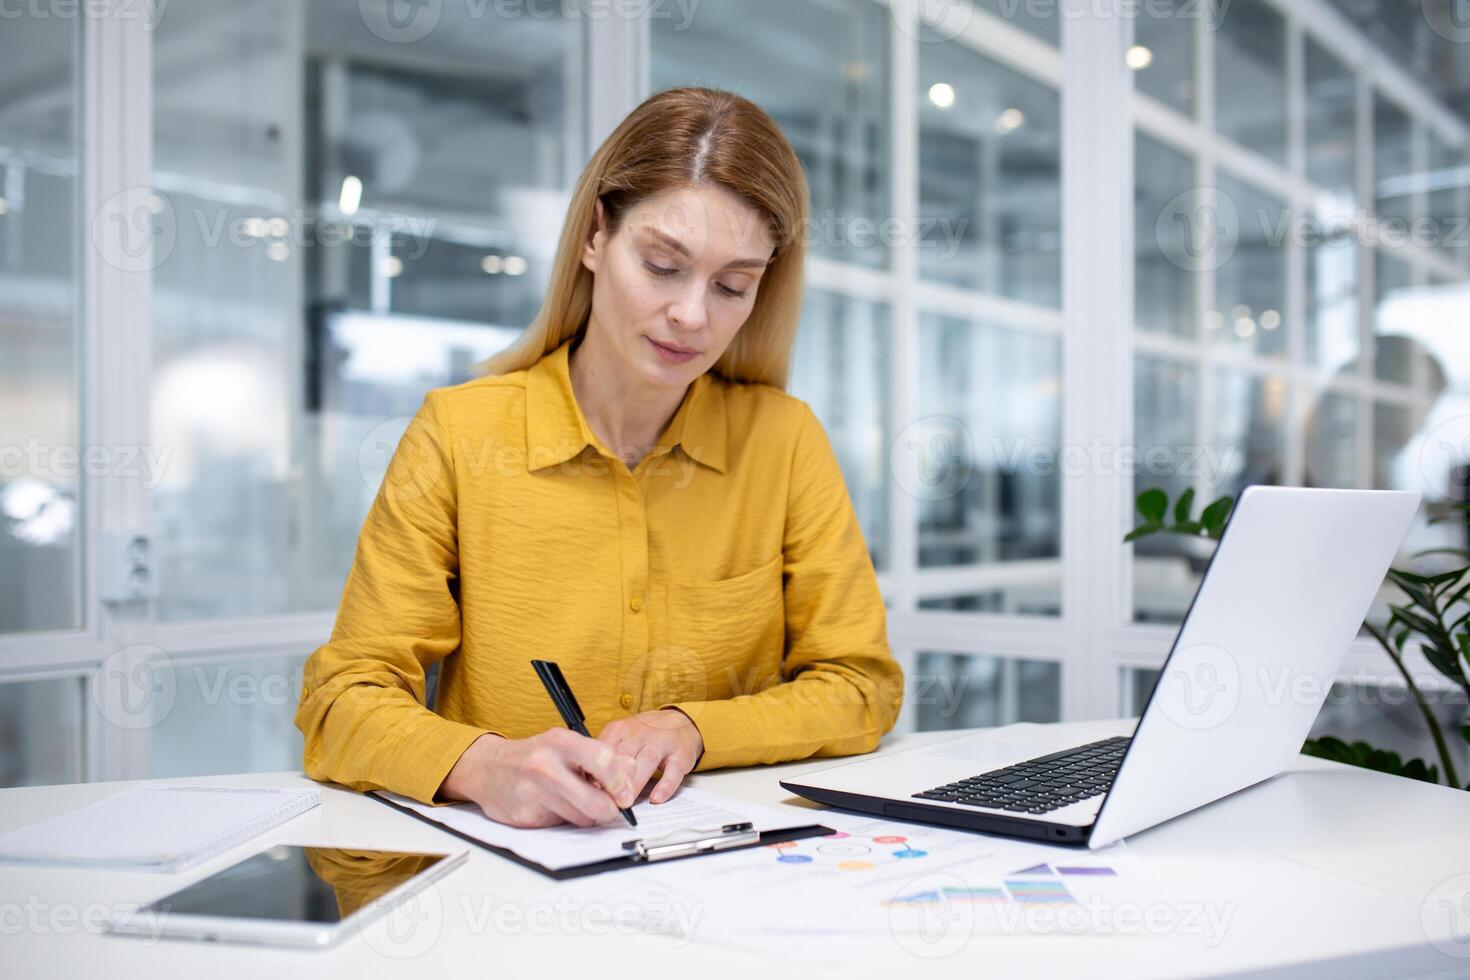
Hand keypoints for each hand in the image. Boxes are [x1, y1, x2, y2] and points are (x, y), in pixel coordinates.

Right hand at [437, 729, 637, 827]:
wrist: (488, 769)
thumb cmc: (534, 756)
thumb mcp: (566, 745)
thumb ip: (601, 756)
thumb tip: (632, 771)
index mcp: (560, 741)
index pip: (604, 761)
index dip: (621, 782)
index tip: (625, 793)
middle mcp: (546, 765)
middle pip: (597, 802)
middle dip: (610, 810)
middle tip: (611, 807)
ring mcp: (533, 792)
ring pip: (582, 819)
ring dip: (587, 816)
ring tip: (576, 801)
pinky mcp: (525, 816)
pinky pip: (561, 826)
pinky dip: (565, 821)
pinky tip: (554, 807)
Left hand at [596, 708, 704, 804]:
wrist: (681, 723)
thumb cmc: (645, 737)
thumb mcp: (621, 738)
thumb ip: (605, 756)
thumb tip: (585, 783)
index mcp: (621, 729)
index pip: (604, 748)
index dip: (595, 771)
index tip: (587, 791)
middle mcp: (641, 733)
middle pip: (624, 755)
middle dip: (614, 779)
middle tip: (604, 802)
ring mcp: (662, 743)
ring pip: (647, 761)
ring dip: (635, 783)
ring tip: (626, 803)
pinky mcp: (681, 755)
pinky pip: (673, 770)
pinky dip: (665, 785)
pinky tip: (656, 798)